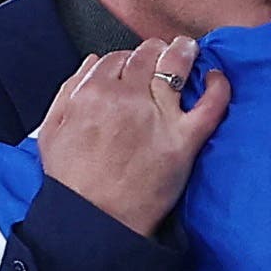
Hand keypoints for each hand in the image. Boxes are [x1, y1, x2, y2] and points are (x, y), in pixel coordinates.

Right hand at [39, 37, 228, 236]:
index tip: (134, 67)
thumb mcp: (51, 131)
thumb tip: (92, 63)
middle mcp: (127, 97)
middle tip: (164, 54)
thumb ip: (69, 92)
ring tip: (190, 50)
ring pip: (176, 67)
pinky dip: (218, 87)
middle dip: (156, 51)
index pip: (116, 58)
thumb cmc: (71, 183)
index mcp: (92, 93)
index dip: (127, 59)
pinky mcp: (183, 141)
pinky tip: (217, 78)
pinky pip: (210, 105)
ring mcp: (158, 117)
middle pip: (147, 56)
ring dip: (184, 53)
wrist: (94, 220)